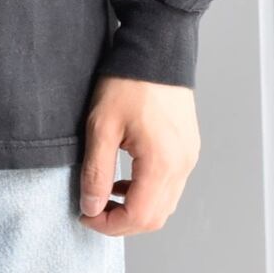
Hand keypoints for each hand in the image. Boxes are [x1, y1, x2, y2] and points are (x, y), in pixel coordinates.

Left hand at [78, 75, 200, 235]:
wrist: (155, 48)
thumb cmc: (128, 81)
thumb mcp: (101, 125)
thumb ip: (96, 171)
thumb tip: (91, 207)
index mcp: (162, 163)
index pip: (139, 217)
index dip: (109, 224)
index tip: (85, 215)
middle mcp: (182, 165)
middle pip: (155, 218)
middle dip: (122, 221)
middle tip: (93, 210)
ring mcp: (189, 157)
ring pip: (165, 204)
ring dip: (135, 208)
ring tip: (105, 193)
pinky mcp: (188, 147)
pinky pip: (171, 185)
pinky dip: (148, 191)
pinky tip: (125, 178)